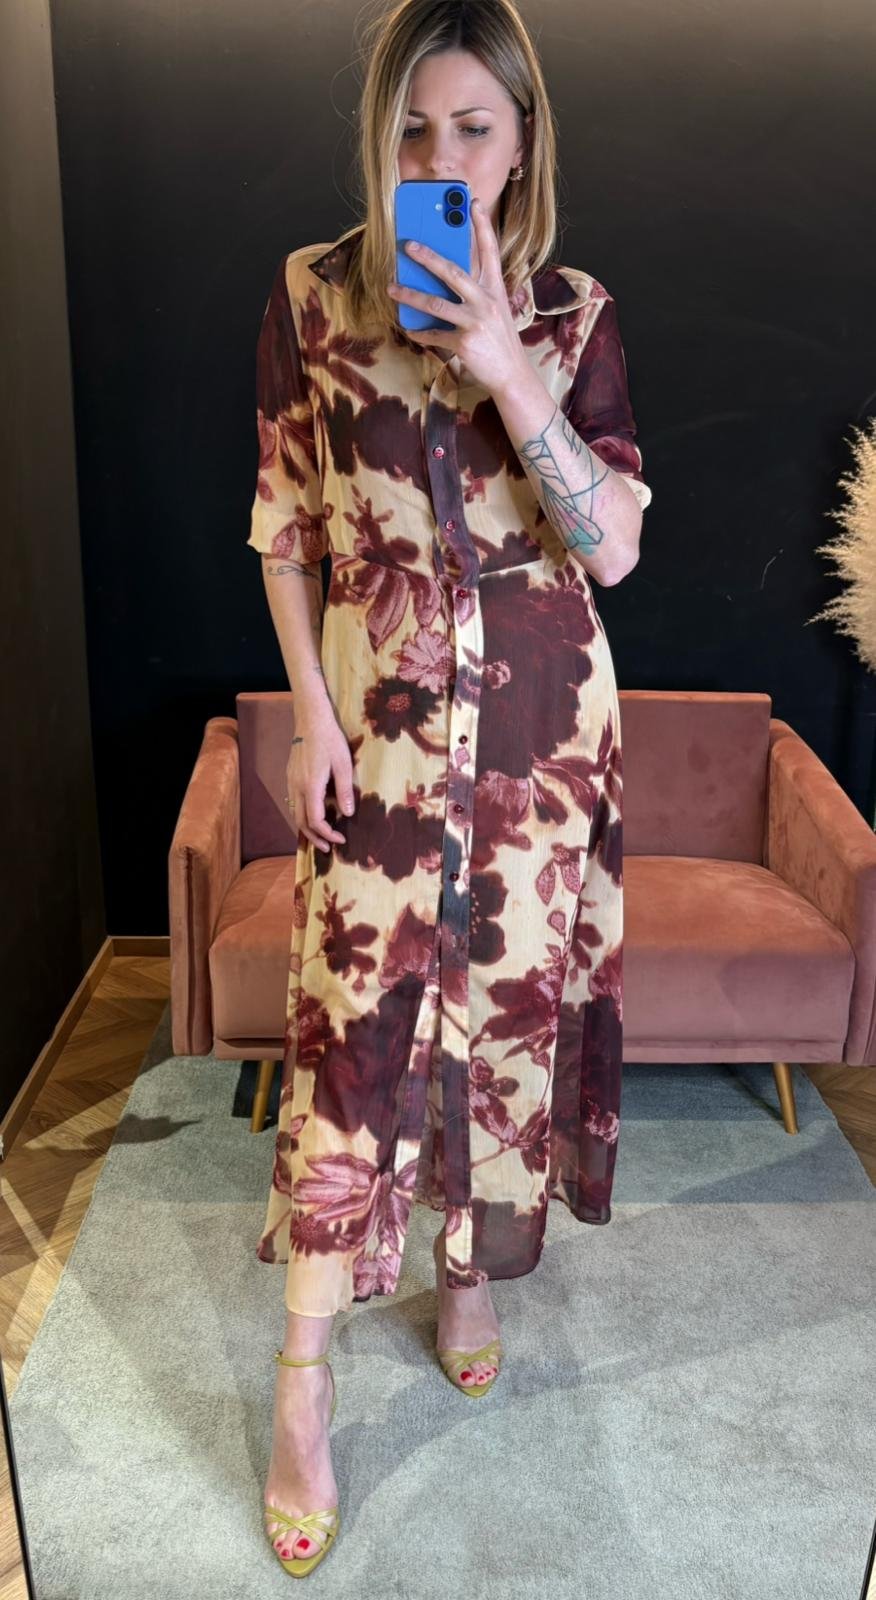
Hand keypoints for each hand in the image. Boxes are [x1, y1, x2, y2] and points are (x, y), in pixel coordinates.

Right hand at [286, 706, 354, 853]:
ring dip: (306, 828)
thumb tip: (348, 813)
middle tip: (327, 848)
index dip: (327, 834)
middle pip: (300, 822)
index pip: (315, 821)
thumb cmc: (330, 739)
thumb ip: (345, 790)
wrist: (310, 719)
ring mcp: (290, 781)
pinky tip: (312, 815)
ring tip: (320, 836)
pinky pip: (293, 803)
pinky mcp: (290, 776)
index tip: (341, 839)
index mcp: (310, 786)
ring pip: (294, 813)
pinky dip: (302, 815)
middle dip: (314, 838)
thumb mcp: (343, 764)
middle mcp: (296, 787)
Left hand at [387, 197, 527, 396]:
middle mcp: (487, 301)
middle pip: (453, 272)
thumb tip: (444, 275)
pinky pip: (434, 334)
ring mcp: (475, 322)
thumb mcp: (495, 308)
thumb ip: (475, 290)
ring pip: (436, 304)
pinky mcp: (464, 343)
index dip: (481, 226)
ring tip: (392, 288)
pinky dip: (419, 332)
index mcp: (495, 288)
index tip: (472, 202)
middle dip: (428, 257)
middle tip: (409, 245)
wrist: (511, 374)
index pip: (490, 251)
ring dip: (410, 295)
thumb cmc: (499, 338)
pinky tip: (409, 328)